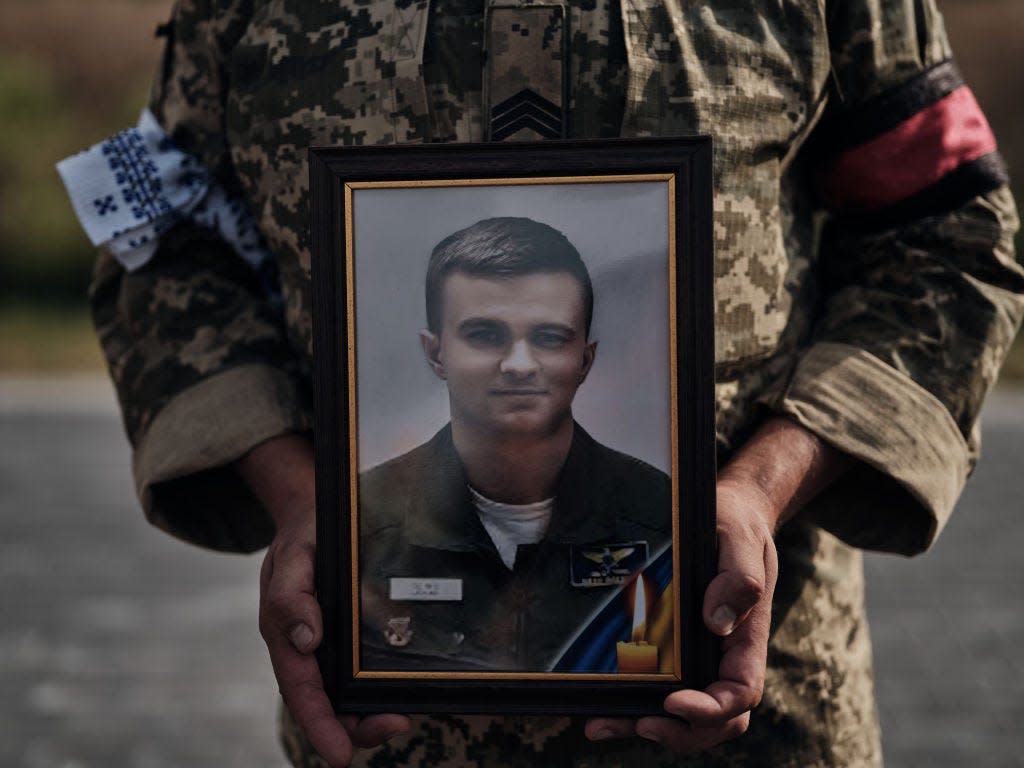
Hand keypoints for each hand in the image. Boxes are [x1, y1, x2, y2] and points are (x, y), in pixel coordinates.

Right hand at [240, 434, 409, 766]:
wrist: (317, 514)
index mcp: (285, 633)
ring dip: (370, 714)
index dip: (320, 725)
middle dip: (356, 727)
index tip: (340, 756)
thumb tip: (306, 639)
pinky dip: (378, 687)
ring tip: (402, 718)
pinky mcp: (351, 636)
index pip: (301, 689)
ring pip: (346, 694)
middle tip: (396, 727)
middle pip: (327, 703)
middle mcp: (308, 647)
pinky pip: (361, 669)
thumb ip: (291, 593)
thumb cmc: (304, 536)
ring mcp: (330, 644)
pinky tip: (404, 690)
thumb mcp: (293, 553)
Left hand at [586, 417, 848, 753]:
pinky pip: (659, 687)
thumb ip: (740, 578)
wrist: (726, 509)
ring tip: (600, 724)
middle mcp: (724, 655)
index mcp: (747, 637)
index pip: (740, 692)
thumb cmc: (734, 522)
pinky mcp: (673, 648)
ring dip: (644, 724)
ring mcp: (699, 654)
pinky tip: (598, 705)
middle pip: (714, 720)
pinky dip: (633, 704)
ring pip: (682, 713)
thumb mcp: (740, 538)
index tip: (675, 701)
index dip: (711, 709)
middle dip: (677, 732)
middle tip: (637, 725)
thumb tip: (716, 622)